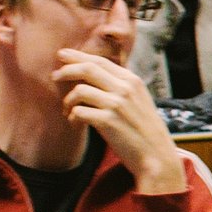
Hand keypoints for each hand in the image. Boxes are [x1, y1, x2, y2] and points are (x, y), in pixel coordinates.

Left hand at [54, 51, 184, 193]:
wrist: (156, 155)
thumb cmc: (144, 130)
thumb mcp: (138, 100)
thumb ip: (120, 86)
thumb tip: (92, 74)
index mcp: (132, 80)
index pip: (100, 61)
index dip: (78, 57)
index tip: (62, 56)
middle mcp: (125, 89)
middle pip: (87, 69)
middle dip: (66, 71)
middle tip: (54, 76)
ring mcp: (117, 105)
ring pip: (80, 91)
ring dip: (68, 100)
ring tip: (67, 110)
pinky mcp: (108, 121)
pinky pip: (79, 112)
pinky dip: (72, 117)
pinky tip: (75, 123)